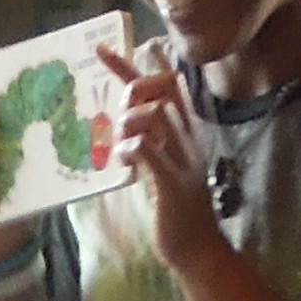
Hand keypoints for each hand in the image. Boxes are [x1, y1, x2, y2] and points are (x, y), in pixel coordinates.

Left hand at [107, 47, 229, 273]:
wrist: (199, 249)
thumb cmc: (176, 211)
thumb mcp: (161, 167)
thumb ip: (148, 143)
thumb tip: (122, 128)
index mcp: (184, 132)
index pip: (162, 86)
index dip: (130, 67)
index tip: (101, 50)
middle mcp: (188, 138)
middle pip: (161, 89)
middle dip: (131, 93)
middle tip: (116, 120)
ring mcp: (183, 158)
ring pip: (156, 113)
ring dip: (128, 123)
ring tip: (119, 147)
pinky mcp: (173, 182)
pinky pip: (150, 150)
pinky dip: (131, 149)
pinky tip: (124, 162)